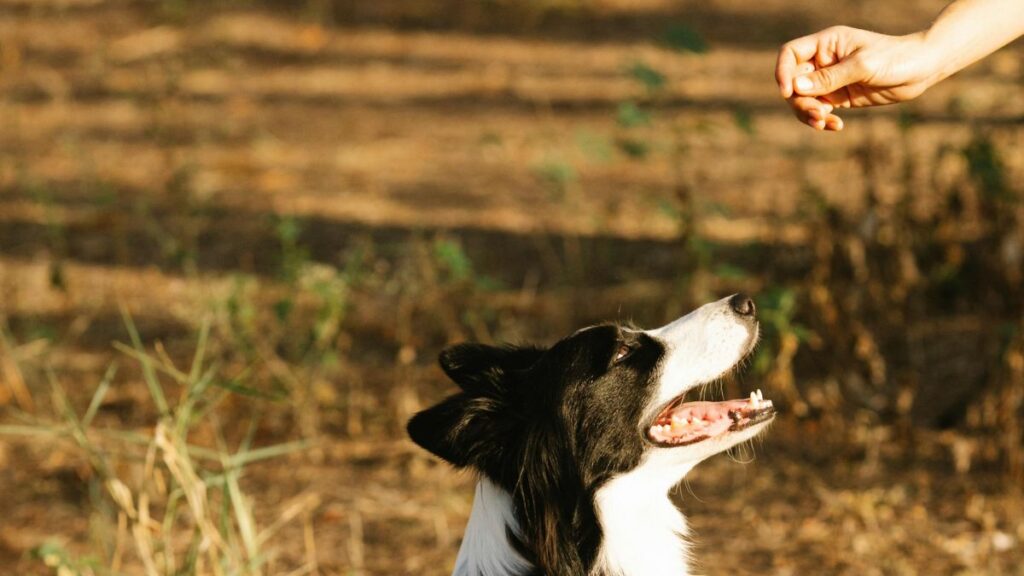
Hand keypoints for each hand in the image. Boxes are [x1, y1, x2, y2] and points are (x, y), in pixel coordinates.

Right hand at [775, 26, 939, 130]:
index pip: (790, 54)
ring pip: (804, 100)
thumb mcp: (862, 66)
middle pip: (793, 83)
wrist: (922, 70)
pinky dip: (823, 121)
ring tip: (825, 124)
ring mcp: (830, 80)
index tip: (787, 92)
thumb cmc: (895, 58)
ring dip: (809, 114)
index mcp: (825, 44)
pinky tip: (837, 126)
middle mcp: (823, 61)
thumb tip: (795, 88)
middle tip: (817, 115)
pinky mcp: (839, 97)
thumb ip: (829, 78)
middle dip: (801, 102)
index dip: (783, 72)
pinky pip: (820, 111)